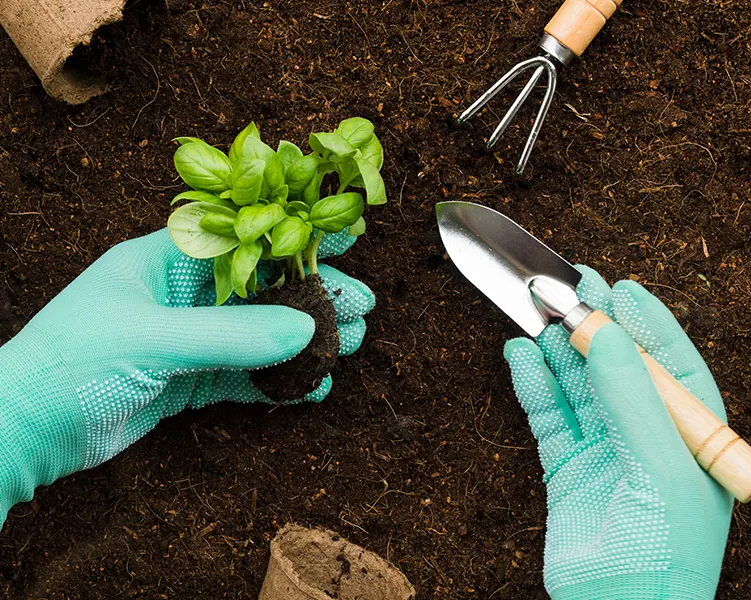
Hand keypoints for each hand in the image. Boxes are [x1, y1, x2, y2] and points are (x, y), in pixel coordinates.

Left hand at [0, 229, 373, 529]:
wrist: (20, 432)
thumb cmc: (71, 365)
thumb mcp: (153, 341)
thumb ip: (230, 336)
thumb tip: (307, 333)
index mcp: (163, 263)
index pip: (244, 242)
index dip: (295, 241)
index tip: (345, 242)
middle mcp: (179, 297)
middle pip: (261, 290)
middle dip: (312, 298)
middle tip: (362, 308)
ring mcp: (185, 340)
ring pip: (258, 335)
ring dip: (303, 342)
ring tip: (350, 347)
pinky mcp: (186, 381)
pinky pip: (243, 376)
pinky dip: (277, 382)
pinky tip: (311, 388)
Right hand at [504, 267, 732, 598]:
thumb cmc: (664, 556)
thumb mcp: (661, 470)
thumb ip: (633, 400)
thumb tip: (610, 334)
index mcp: (691, 437)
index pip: (671, 365)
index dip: (646, 324)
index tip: (621, 287)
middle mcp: (647, 438)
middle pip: (618, 368)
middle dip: (596, 326)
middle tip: (571, 286)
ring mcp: (604, 451)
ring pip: (578, 386)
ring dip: (558, 349)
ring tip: (538, 313)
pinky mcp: (565, 468)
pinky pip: (547, 414)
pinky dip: (532, 384)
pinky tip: (520, 355)